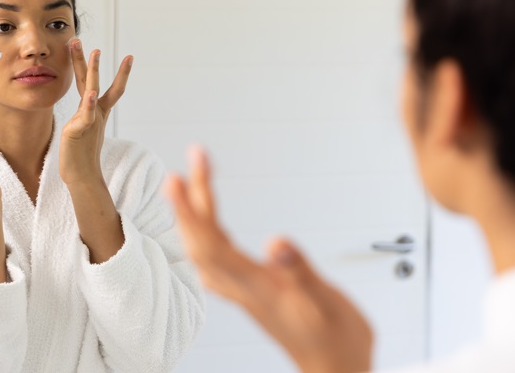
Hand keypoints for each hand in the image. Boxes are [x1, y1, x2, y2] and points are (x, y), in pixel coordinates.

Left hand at [59, 39, 132, 188]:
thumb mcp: (82, 130)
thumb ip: (85, 116)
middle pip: (94, 81)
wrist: (81, 177)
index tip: (130, 57)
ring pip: (91, 91)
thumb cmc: (80, 155)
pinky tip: (92, 95)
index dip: (121, 73)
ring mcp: (88, 120)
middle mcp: (94, 113)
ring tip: (96, 53)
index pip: (111, 89)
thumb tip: (87, 109)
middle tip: (91, 42)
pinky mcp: (78, 130)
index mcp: (96, 112)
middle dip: (92, 61)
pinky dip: (89, 104)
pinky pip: (85, 115)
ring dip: (94, 70)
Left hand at [165, 147, 373, 372]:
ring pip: (207, 251)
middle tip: (191, 162)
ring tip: (190, 184)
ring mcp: (246, 293)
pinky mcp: (253, 295)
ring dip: (195, 215)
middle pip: (203, 242)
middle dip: (191, 200)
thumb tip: (276, 243)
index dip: (191, 212)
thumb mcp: (326, 303)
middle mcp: (245, 289)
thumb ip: (300, 271)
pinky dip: (206, 237)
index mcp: (259, 287)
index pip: (212, 245)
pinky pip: (217, 263)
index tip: (179, 180)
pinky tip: (207, 232)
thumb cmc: (335, 342)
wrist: (336, 371)